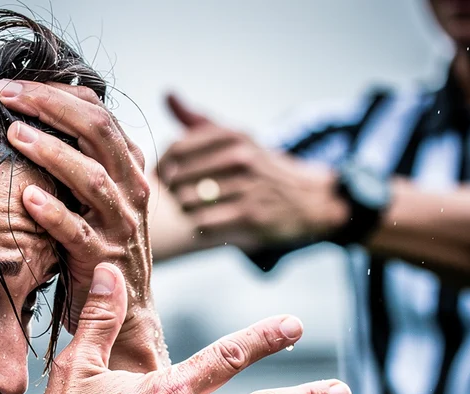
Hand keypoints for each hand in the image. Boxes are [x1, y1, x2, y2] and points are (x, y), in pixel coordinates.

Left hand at [0, 79, 157, 366]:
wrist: (124, 312)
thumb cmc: (100, 246)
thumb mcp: (98, 199)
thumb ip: (80, 162)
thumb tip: (35, 118)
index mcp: (129, 169)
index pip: (100, 115)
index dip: (59, 93)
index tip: (17, 85)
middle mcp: (131, 191)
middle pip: (99, 133)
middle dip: (51, 106)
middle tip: (8, 94)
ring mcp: (119, 226)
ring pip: (92, 178)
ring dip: (52, 152)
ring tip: (14, 134)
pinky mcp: (101, 259)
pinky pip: (77, 232)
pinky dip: (53, 212)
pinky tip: (26, 197)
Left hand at [157, 93, 346, 250]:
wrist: (307, 198)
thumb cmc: (259, 167)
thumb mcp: (235, 137)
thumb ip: (197, 120)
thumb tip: (167, 93)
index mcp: (232, 135)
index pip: (175, 148)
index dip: (162, 165)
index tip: (165, 175)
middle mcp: (240, 156)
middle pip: (176, 177)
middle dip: (172, 190)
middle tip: (180, 195)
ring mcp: (246, 186)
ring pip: (186, 202)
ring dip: (184, 209)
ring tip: (194, 208)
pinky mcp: (250, 215)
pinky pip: (202, 222)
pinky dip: (199, 224)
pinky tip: (207, 221)